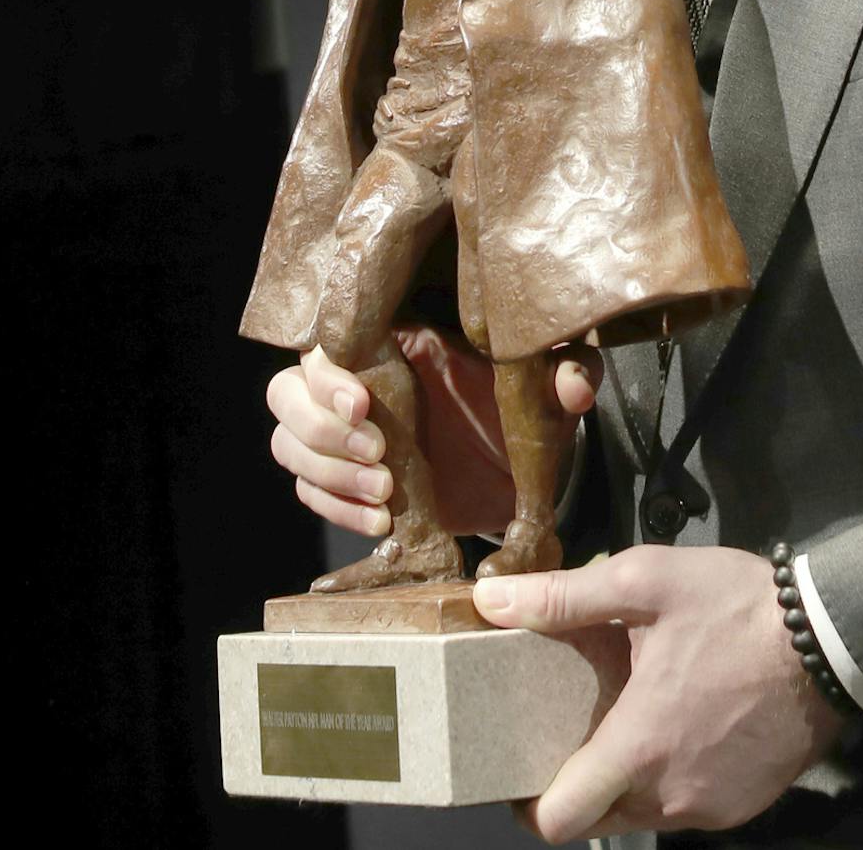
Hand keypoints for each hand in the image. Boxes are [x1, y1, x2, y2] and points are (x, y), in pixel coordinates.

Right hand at [265, 333, 600, 537]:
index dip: (330, 375)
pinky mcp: (343, 477)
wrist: (516, 475)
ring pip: (287, 442)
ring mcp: (342, 431)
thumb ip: (567, 374)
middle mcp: (356, 380)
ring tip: (387, 496)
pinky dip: (334, 509)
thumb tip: (575, 385)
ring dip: (327, 474)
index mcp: (396, 340)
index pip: (329, 342)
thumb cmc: (525, 415)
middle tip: (382, 457)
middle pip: (287, 392)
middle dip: (324, 430)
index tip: (363, 407)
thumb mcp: (551, 392)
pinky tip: (380, 521)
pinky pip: (306, 489)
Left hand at [472, 546, 843, 839]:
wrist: (833, 638)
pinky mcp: (745, 804)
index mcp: (639, 748)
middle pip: (599, 819)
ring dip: (629, 780)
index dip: (527, 806)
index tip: (519, 773)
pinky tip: (685, 726)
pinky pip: (689, 804)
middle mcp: (671, 795)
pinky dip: (675, 777)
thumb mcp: (646, 582)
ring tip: (632, 721)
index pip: (559, 820)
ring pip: (645, 813)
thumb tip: (490, 600)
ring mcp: (711, 806)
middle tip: (573, 735)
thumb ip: (564, 598)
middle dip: (577, 787)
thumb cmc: (736, 608)